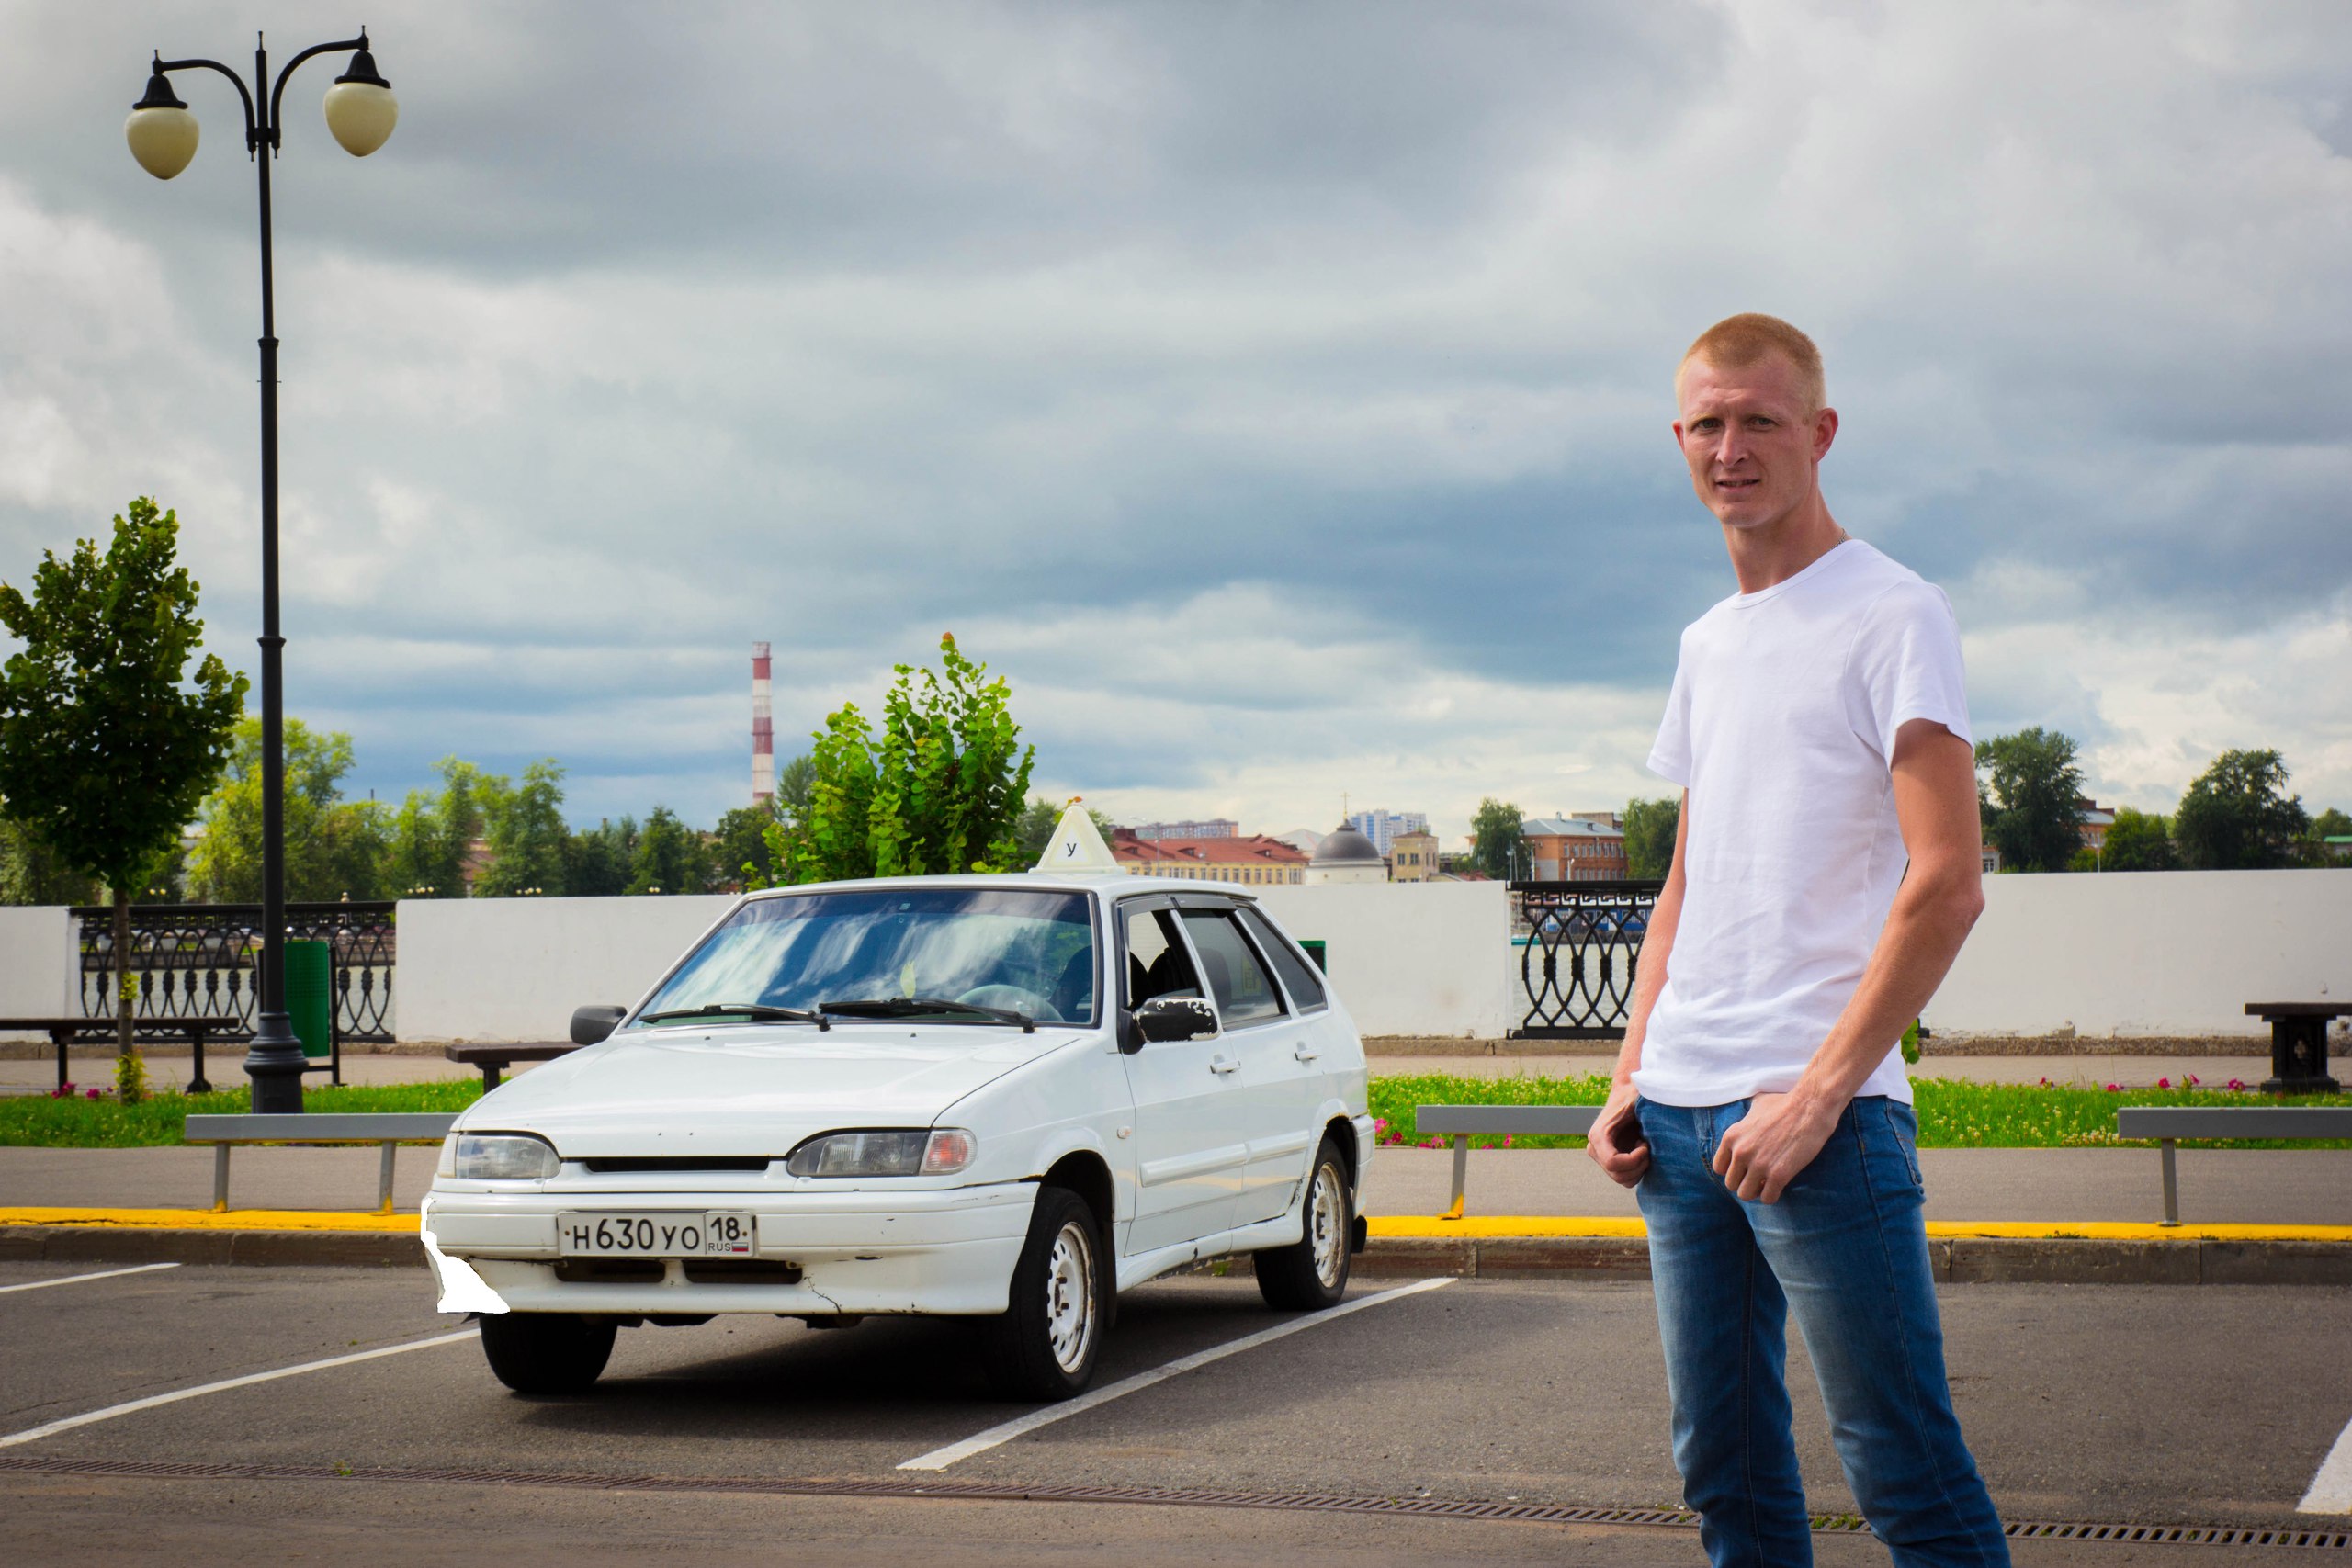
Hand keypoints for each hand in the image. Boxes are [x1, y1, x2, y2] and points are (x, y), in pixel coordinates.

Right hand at [1586, 1080, 1648, 1187]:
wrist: (1627, 1091)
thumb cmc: (1634, 1094)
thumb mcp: (1638, 1100)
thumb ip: (1643, 1110)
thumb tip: (1652, 1129)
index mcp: (1598, 1136)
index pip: (1613, 1163)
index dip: (1634, 1160)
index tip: (1645, 1145)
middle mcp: (1595, 1149)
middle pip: (1618, 1175)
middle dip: (1639, 1166)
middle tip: (1647, 1146)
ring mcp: (1601, 1156)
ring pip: (1623, 1180)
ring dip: (1639, 1168)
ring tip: (1643, 1146)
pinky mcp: (1610, 1161)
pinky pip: (1625, 1177)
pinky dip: (1637, 1169)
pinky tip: (1640, 1149)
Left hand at [1710, 1091, 1836, 1203]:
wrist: (1810, 1107)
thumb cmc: (1785, 1103)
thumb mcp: (1756, 1105)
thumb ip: (1746, 1116)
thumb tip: (1748, 1114)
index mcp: (1731, 1136)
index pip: (1718, 1168)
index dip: (1732, 1171)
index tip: (1744, 1169)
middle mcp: (1741, 1151)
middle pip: (1731, 1184)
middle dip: (1744, 1183)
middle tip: (1758, 1178)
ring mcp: (1759, 1164)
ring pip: (1745, 1194)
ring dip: (1756, 1192)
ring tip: (1767, 1183)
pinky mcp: (1779, 1174)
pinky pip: (1767, 1198)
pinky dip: (1771, 1196)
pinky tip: (1778, 1186)